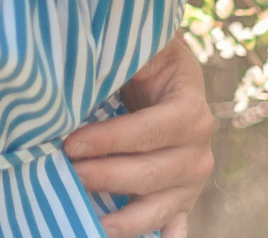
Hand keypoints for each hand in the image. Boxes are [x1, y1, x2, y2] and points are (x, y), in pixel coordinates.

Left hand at [63, 33, 216, 237]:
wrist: (170, 76)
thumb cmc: (150, 59)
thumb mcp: (146, 48)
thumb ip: (129, 55)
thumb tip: (91, 60)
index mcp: (191, 110)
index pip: (150, 131)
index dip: (111, 139)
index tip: (71, 144)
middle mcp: (199, 151)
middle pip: (152, 173)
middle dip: (107, 176)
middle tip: (68, 174)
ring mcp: (193, 180)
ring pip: (160, 207)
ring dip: (126, 219)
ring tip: (95, 225)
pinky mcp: (182, 198)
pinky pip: (172, 223)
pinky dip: (161, 235)